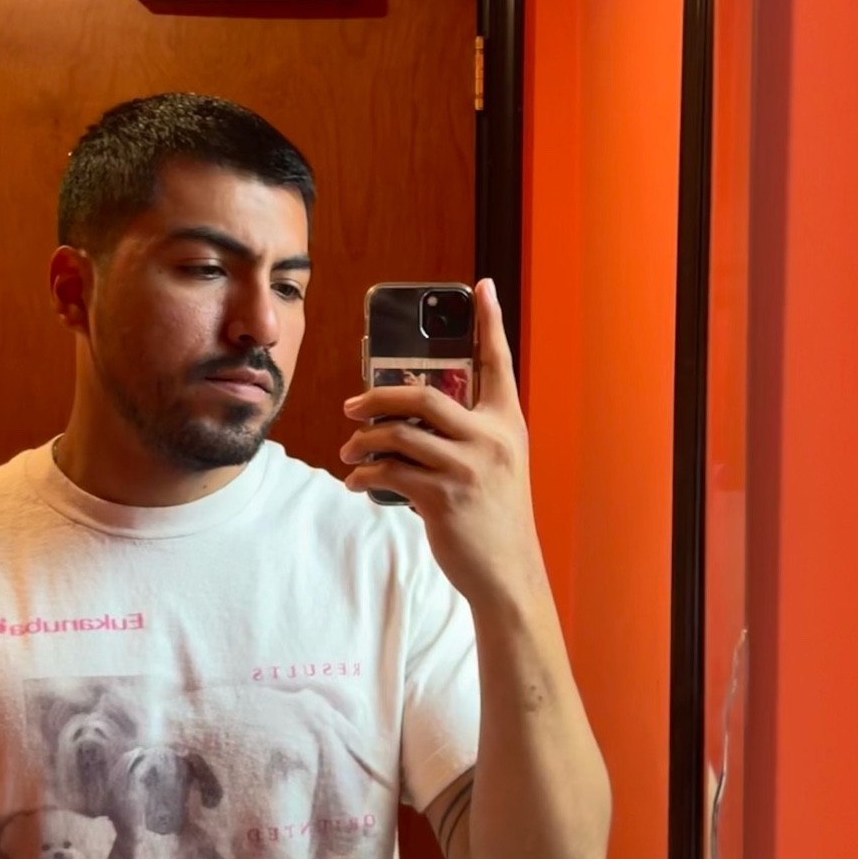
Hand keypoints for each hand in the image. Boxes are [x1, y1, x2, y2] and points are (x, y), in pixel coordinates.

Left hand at [340, 280, 544, 606]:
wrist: (507, 572)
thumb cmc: (496, 516)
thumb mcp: (498, 465)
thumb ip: (469, 434)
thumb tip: (415, 414)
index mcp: (507, 423)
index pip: (499, 361)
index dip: (490, 321)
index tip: (483, 287)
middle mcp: (490, 439)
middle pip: (421, 395)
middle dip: (377, 395)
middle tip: (352, 407)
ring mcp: (466, 468)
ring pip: (397, 434)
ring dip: (363, 442)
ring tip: (350, 451)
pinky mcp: (442, 498)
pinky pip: (389, 473)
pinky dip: (365, 475)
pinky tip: (358, 481)